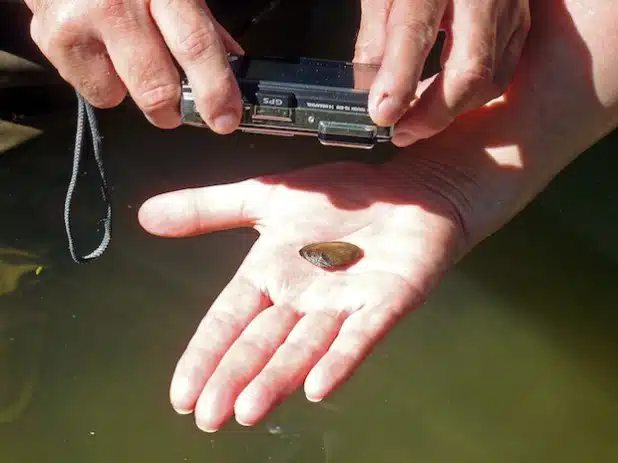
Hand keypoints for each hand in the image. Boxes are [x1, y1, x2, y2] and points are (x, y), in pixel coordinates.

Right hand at [25, 0, 243, 132]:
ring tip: (128, 57)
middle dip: (173, 111)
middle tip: (176, 108)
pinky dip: (104, 81)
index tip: (225, 119)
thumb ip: (199, 25)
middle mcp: (116, 4)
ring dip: (133, 91)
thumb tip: (231, 68)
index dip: (215, 90)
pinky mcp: (51, 41)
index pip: (195, 46)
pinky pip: (93, 90)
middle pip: (156, 87)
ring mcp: (79, 23)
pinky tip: (101, 52)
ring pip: (121, 96)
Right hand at [138, 159, 466, 430]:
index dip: (204, 354)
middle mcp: (303, 297)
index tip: (180, 394)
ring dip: (277, 378)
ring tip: (248, 410)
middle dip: (234, 378)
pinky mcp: (386, 300)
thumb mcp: (267, 196)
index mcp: (272, 274)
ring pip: (304, 347)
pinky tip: (318, 386)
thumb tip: (147, 216)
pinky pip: (360, 335)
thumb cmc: (340, 197)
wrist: (406, 189)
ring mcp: (344, 303)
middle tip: (209, 416)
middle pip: (261, 343)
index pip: (228, 319)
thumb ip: (210, 208)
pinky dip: (340, 359)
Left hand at [355, 0, 530, 145]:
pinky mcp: (520, 22)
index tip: (381, 114)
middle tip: (400, 132)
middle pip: (469, 69)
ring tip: (415, 121)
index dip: (398, 79)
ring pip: (490, 79)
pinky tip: (443, 102)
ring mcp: (509, 7)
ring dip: (450, 111)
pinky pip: (502, 73)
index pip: (416, 31)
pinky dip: (471, 97)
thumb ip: (376, 33)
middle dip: (433, 114)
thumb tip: (369, 86)